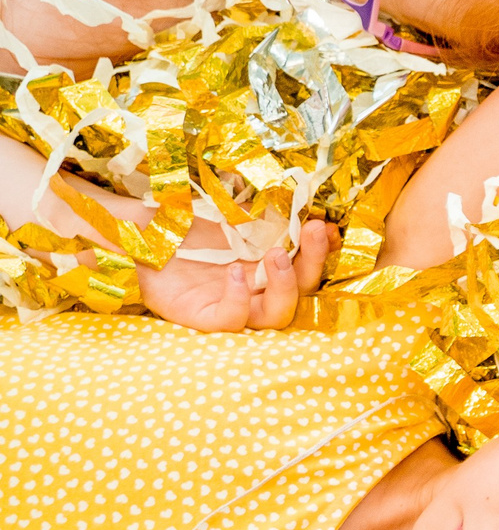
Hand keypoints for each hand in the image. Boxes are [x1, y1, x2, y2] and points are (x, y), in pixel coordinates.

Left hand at [136, 221, 335, 331]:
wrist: (138, 226)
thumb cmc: (185, 219)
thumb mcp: (232, 210)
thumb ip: (270, 213)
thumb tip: (312, 209)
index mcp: (266, 268)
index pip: (307, 269)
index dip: (322, 253)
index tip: (328, 227)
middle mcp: (254, 291)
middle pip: (300, 293)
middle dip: (312, 264)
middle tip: (311, 231)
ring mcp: (230, 306)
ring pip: (275, 316)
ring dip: (284, 286)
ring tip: (277, 254)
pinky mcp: (199, 316)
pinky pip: (230, 321)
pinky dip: (238, 301)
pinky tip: (235, 273)